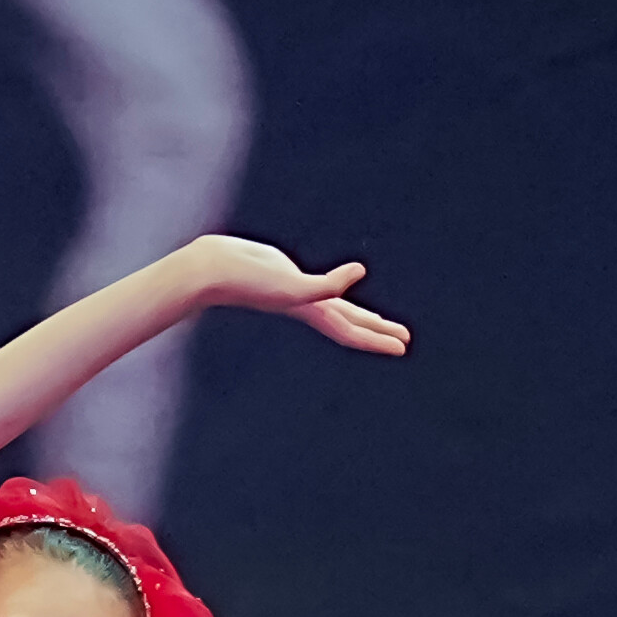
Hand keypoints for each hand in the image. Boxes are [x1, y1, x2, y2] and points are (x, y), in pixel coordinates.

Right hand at [190, 235, 408, 354]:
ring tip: (380, 321)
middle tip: (404, 341)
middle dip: (378, 332)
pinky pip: (322, 284)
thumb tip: (359, 273)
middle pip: (351, 323)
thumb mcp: (292, 284)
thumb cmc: (248, 279)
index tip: (404, 347)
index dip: (379, 339)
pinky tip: (347, 279)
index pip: (352, 330)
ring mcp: (299, 291)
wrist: (212, 269)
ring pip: (338, 307)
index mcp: (312, 310)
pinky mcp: (290, 274)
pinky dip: (339, 284)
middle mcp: (308, 304)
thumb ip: (327, 285)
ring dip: (361, 316)